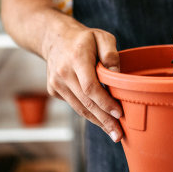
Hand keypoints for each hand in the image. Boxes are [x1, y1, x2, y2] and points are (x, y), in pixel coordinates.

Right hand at [44, 23, 123, 141]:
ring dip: (97, 122)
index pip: (90, 87)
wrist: (55, 39)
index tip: (119, 113)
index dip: (105, 102)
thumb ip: (111, 53)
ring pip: (79, 108)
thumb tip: (117, 74)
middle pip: (86, 102)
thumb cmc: (85, 39)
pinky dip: (88, 113)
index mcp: (77, 58)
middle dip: (104, 120)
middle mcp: (63, 73)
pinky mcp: (53, 90)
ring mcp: (56, 83)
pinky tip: (101, 119)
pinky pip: (74, 105)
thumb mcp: (102, 37)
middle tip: (119, 135)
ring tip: (113, 133)